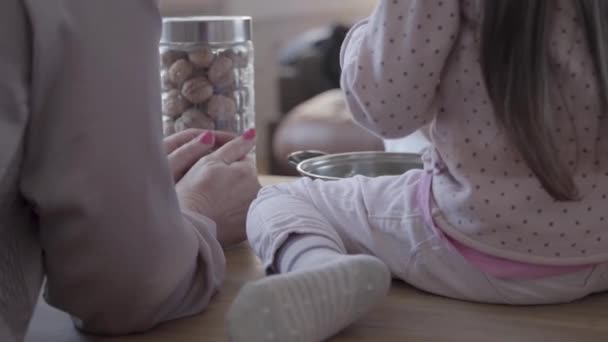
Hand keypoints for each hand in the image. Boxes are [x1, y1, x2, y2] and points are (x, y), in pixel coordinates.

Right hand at [175, 129, 260, 246]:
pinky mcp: (248, 228)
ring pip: (245, 196)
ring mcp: (253, 210)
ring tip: (214, 204)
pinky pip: (245, 216)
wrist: (188, 226)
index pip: (242, 160)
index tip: (210, 174)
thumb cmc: (194, 191)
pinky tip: (220, 216)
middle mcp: (256, 190)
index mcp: (248, 171)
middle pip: (246, 179)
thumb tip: (252, 132)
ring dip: (235, 197)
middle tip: (211, 189)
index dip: (225, 164)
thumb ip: (233, 146)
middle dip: (233, 180)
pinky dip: (235, 214)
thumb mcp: (210, 162)